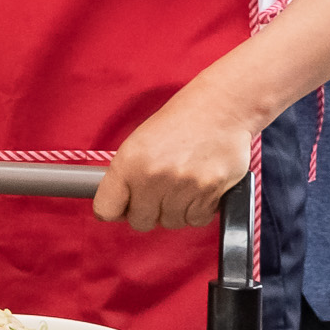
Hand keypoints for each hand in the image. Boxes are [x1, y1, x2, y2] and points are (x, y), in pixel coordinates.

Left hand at [90, 85, 254, 232]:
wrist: (222, 106)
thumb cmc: (181, 121)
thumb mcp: (140, 141)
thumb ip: (127, 176)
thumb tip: (120, 209)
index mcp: (129, 161)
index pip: (106, 208)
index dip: (116, 210)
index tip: (123, 207)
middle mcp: (153, 176)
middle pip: (140, 222)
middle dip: (148, 211)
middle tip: (159, 192)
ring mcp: (182, 186)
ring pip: (170, 222)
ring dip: (175, 211)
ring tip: (182, 185)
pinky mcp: (209, 192)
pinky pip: (196, 220)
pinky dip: (198, 210)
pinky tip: (199, 188)